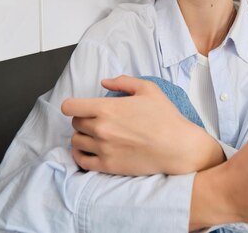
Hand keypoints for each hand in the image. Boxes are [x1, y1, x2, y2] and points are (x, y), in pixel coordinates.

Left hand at [61, 75, 224, 175]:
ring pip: (76, 141)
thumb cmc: (165, 117)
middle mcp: (100, 129)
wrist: (177, 146)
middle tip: (95, 120)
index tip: (79, 107)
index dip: (72, 105)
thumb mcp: (148, 89)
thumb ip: (123, 81)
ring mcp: (102, 149)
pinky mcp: (107, 166)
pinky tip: (88, 150)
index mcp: (107, 109)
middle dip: (82, 119)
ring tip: (93, 135)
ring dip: (82, 136)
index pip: (70, 107)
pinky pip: (81, 161)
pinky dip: (80, 154)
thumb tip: (104, 82)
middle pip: (75, 123)